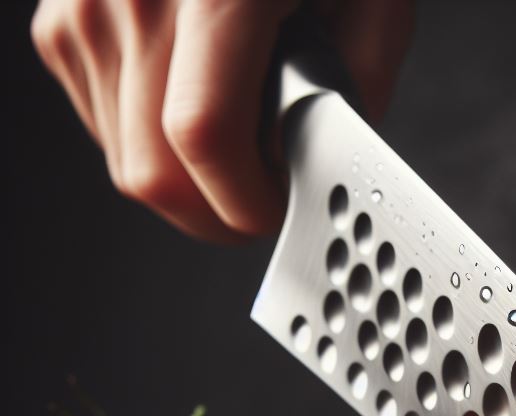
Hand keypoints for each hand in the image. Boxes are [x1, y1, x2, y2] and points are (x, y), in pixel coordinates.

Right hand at [31, 0, 412, 240]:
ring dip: (190, 183)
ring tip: (237, 148)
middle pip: (154, 171)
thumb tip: (325, 162)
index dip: (246, 202)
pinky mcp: (61, 22)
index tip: (279, 212)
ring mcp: (85, 5)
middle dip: (220, 213)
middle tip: (263, 200)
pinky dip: (155, 143)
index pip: (205, 136)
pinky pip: (107, 128)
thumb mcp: (374, 2)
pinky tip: (195, 107)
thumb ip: (355, 88)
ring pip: (129, 163)